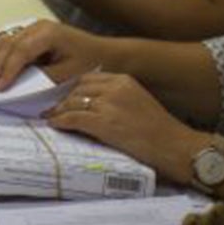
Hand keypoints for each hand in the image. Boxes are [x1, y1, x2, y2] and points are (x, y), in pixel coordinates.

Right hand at [0, 19, 109, 90]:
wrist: (103, 53)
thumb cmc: (88, 64)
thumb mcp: (67, 75)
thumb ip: (41, 79)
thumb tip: (18, 86)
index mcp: (48, 33)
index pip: (19, 51)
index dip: (7, 70)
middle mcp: (37, 26)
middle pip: (7, 43)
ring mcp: (32, 27)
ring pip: (4, 40)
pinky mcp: (30, 33)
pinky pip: (8, 41)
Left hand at [44, 70, 201, 180]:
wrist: (176, 146)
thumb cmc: (159, 130)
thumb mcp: (137, 103)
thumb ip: (116, 98)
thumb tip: (90, 105)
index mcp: (123, 80)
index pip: (87, 78)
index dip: (71, 87)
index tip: (60, 95)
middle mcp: (115, 88)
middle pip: (77, 88)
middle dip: (60, 97)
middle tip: (47, 105)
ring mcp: (109, 105)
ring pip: (72, 101)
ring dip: (57, 109)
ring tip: (47, 115)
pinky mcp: (105, 123)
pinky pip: (74, 118)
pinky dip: (61, 120)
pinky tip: (53, 124)